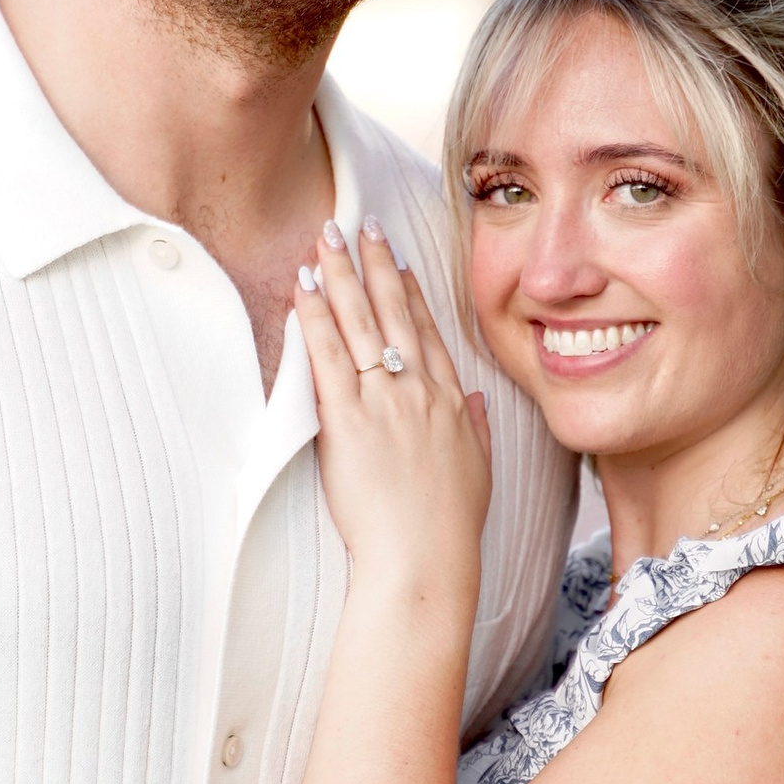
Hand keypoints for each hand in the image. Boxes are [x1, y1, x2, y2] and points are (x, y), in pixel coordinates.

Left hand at [292, 219, 490, 593]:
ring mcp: (384, 401)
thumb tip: (473, 399)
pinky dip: (315, 316)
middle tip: (363, 224)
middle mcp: (419, 391)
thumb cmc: (448, 527)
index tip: (399, 262)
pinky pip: (328, 355)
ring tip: (327, 236)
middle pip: (396, 313)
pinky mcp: (348, 419)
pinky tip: (304, 286)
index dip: (411, 292)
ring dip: (342, 273)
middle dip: (377, 263)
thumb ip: (476, 429)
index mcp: (450, 403)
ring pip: (361, 322)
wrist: (424, 560)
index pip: (429, 332)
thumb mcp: (478, 471)